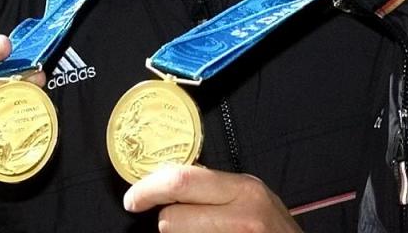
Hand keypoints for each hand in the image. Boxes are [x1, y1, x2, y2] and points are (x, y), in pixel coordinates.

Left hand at [122, 165, 302, 232]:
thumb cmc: (274, 230)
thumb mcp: (252, 197)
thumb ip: (218, 187)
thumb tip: (173, 180)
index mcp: (243, 190)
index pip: (181, 182)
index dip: (148, 189)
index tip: (133, 197)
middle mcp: (240, 216)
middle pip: (171, 219)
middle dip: (164, 219)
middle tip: (163, 218)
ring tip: (202, 231)